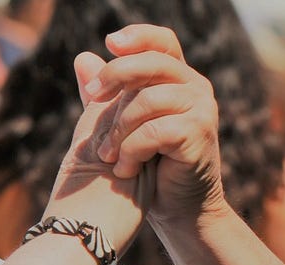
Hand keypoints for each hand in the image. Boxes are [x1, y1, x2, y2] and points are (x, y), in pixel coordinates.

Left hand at [81, 24, 226, 227]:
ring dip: (119, 129)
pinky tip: (125, 169)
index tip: (109, 43)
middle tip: (91, 96)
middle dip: (116, 76)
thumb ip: (105, 94)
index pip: (162, 41)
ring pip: (149, 100)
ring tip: (108, 156)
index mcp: (179, 78)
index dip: (138, 37)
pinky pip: (154, 131)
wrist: (178, 208)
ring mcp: (202, 109)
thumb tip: (82, 58)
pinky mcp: (200, 134)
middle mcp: (196, 88)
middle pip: (153, 63)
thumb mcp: (122, 125)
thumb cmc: (151, 166)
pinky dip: (132, 150)